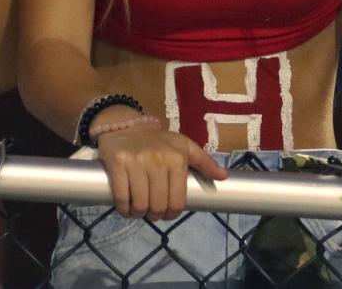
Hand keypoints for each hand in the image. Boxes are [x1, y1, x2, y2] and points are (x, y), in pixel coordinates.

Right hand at [95, 121, 229, 219]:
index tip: (167, 213)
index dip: (172, 213)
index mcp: (178, 158)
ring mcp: (136, 162)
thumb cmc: (159, 141)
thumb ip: (205, 162)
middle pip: (158, 205)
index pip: (177, 200)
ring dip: (139, 213)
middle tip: (152, 213)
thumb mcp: (184, 147)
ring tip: (139, 210)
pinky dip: (124, 208)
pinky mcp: (117, 164)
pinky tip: (126, 207)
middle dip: (155, 215)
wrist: (127, 125)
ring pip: (139, 204)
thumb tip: (223, 177)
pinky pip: (121, 197)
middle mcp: (158, 160)